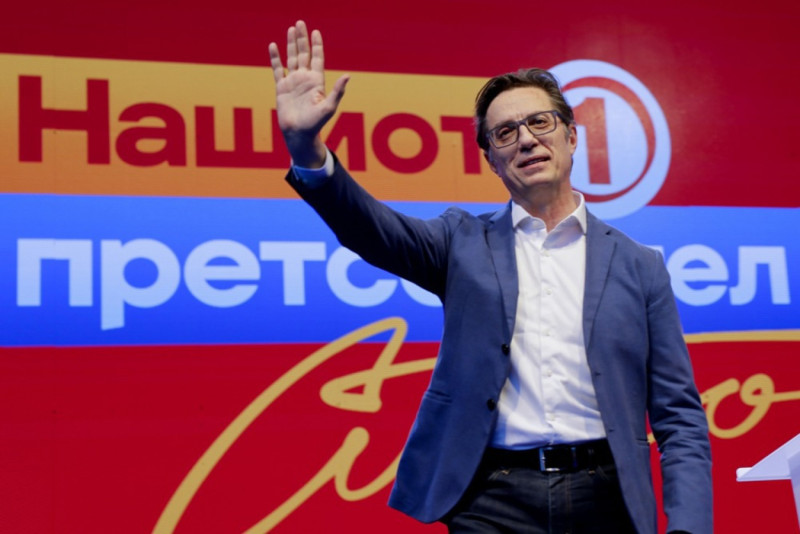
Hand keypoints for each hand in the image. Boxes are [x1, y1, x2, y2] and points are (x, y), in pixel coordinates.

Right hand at [268, 20, 348, 167]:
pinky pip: (278, 69)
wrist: (299, 134)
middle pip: (304, 54)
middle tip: (300, 23)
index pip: (317, 58)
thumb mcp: (329, 107)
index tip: (315, 31)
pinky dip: (275, 58)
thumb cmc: (315, 123)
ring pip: (292, 58)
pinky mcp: (281, 88)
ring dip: (291, 44)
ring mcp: (293, 82)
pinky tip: (273, 46)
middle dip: (302, 39)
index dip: (316, 45)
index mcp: (317, 81)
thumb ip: (337, 91)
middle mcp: (305, 79)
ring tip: (290, 29)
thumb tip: (348, 75)